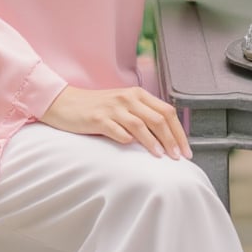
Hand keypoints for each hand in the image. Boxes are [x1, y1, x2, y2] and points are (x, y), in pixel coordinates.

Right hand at [40, 85, 191, 159]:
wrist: (66, 103)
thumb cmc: (98, 108)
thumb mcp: (124, 106)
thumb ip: (143, 116)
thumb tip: (168, 138)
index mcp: (137, 94)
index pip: (166, 111)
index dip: (179, 132)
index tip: (186, 151)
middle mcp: (127, 98)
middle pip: (157, 118)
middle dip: (171, 139)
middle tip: (178, 158)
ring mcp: (113, 108)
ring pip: (141, 125)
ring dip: (154, 143)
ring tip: (162, 157)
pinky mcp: (98, 119)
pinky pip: (117, 130)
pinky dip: (127, 139)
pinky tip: (132, 148)